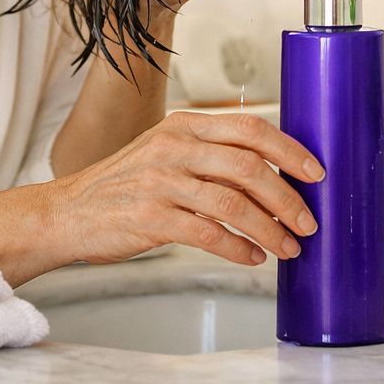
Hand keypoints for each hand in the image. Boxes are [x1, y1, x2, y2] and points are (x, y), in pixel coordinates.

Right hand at [51, 111, 323, 265]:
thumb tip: (271, 175)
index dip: (290, 150)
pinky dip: (238, 249)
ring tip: (288, 247)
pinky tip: (252, 257)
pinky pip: (209, 234)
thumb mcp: (165, 153)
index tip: (315, 172)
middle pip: (249, 167)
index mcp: (183, 126)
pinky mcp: (151, 217)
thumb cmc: (122, 186)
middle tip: (308, 220)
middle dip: (288, 197)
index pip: (250, 129)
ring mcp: (161, 182)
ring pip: (234, 204)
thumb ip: (210, 156)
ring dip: (270, 229)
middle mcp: (174, 147)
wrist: (68, 212)